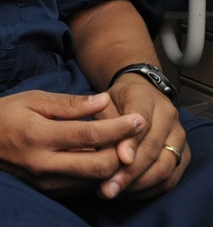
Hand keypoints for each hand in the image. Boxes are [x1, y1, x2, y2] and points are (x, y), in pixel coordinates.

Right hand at [0, 91, 143, 194]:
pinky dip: (96, 173)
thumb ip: (69, 104)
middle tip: (132, 135)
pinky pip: (83, 186)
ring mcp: (46, 182)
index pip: (91, 136)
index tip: (138, 118)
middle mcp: (44, 164)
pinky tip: (99, 156)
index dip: (120, 128)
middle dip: (123, 152)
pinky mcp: (48, 191)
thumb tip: (103, 101)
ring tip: (120, 144)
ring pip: (95, 180)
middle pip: (101, 166)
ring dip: (113, 164)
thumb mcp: (32, 99)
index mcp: (39, 136)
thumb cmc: (2, 114)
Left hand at [96, 76, 187, 198]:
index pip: (142, 123)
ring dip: (138, 185)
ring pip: (164, 167)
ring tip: (114, 192)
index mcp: (146, 98)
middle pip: (154, 150)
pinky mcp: (183, 154)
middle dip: (130, 172)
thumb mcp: (104, 103)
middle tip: (107, 187)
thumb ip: (107, 125)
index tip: (120, 160)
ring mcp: (179, 137)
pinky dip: (149, 189)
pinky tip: (127, 193)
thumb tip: (115, 155)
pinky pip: (170, 179)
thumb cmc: (116, 100)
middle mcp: (169, 117)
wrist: (139, 93)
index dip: (132, 143)